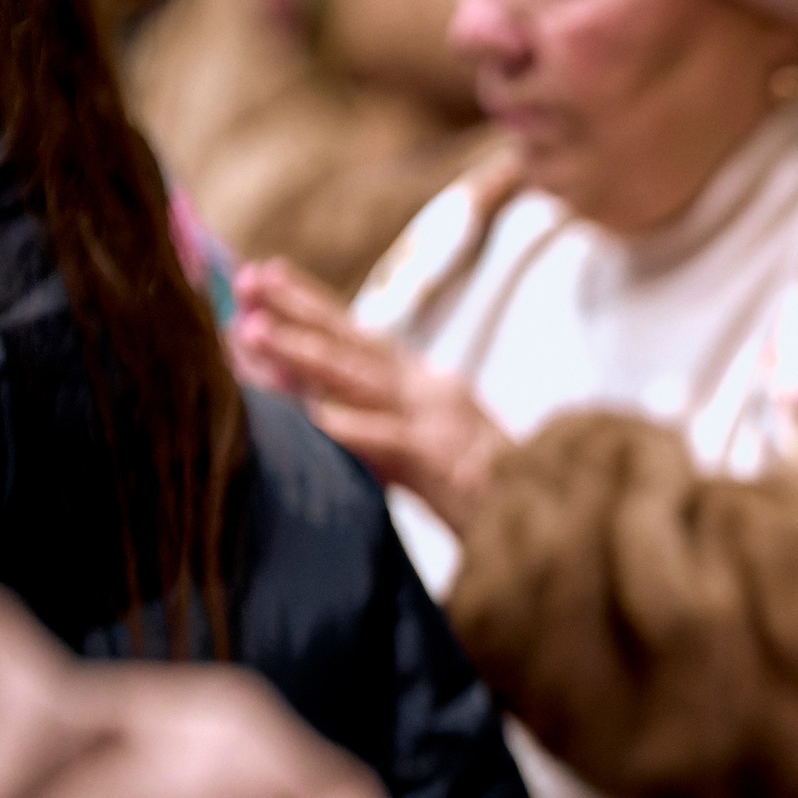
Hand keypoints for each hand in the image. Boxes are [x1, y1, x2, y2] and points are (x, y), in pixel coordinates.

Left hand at [230, 259, 507, 533]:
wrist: (551, 525)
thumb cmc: (485, 495)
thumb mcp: (424, 447)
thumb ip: (371, 425)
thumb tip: (310, 405)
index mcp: (424, 385)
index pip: (357, 337)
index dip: (309, 303)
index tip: (260, 272)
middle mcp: (430, 392)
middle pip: (354, 343)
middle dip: (297, 310)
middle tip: (245, 281)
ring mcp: (439, 424)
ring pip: (364, 379)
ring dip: (308, 354)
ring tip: (257, 332)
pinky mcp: (448, 465)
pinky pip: (395, 442)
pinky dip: (357, 428)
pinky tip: (318, 417)